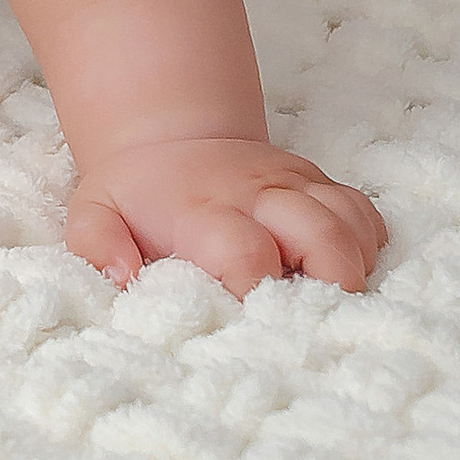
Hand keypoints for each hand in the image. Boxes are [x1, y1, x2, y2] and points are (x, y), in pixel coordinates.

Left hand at [67, 136, 386, 298]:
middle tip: (313, 323)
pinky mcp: (318, 183)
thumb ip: (98, 246)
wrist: (169, 134)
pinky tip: (341, 271)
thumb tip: (125, 278)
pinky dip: (366, 246)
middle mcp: (258, 193)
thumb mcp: (94, 212)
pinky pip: (364, 213)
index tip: (252, 325)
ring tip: (328, 300)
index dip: (256, 292)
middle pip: (321, 234)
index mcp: (203, 210)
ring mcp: (294, 185)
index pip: (244, 252)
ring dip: (352, 267)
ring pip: (351, 221)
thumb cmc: (134, 193)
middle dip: (330, 284)